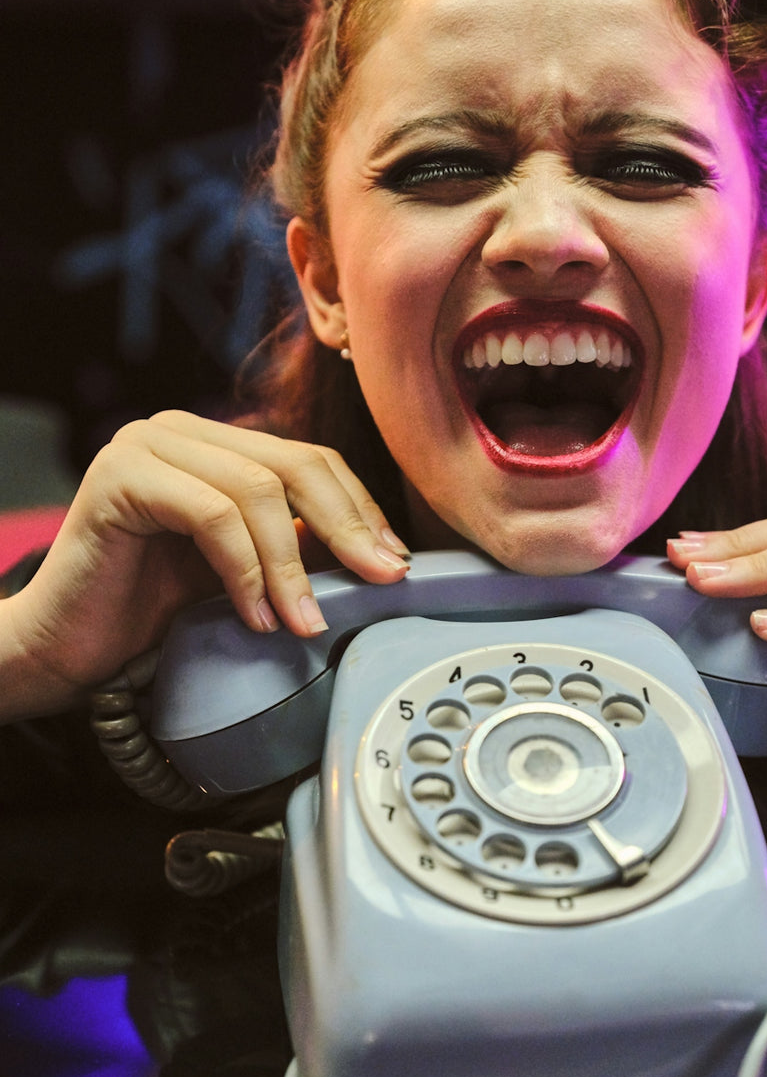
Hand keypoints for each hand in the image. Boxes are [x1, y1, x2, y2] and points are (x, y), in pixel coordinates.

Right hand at [1, 412, 409, 720]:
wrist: (62, 647)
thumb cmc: (150, 612)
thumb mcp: (243, 570)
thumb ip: (295, 544)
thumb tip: (380, 552)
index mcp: (214, 442)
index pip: (311, 459)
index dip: (360, 508)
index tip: (393, 561)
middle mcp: (181, 429)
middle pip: (296, 464)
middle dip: (348, 526)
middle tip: (380, 580)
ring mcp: (147, 444)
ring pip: (259, 490)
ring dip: (292, 565)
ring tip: (304, 622)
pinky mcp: (120, 475)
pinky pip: (212, 514)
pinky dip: (245, 569)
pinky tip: (255, 616)